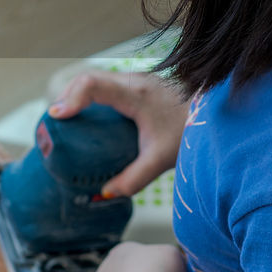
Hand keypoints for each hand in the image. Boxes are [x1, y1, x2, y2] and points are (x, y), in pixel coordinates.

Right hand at [48, 71, 188, 196]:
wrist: (216, 115)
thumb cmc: (190, 133)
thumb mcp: (160, 160)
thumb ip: (133, 179)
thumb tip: (106, 193)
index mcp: (137, 94)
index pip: (93, 84)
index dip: (71, 97)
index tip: (57, 114)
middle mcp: (134, 81)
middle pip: (88, 77)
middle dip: (67, 95)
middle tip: (55, 119)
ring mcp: (136, 79)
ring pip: (96, 77)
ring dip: (77, 93)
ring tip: (65, 116)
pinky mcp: (138, 84)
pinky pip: (105, 83)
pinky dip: (89, 95)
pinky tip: (86, 112)